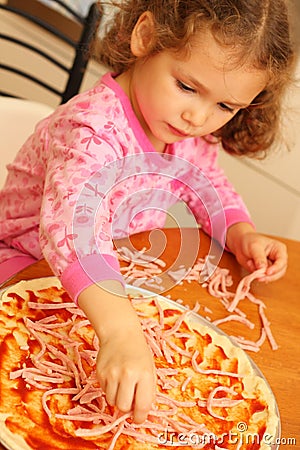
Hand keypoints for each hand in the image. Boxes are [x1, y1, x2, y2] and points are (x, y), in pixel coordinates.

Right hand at [78, 281, 155, 422]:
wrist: (120, 332)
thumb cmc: (138, 352)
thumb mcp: (149, 369)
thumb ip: (147, 391)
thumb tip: (139, 414)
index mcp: (144, 374)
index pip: (142, 405)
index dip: (140, 417)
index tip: (138, 419)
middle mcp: (128, 374)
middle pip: (124, 407)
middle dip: (126, 408)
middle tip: (129, 402)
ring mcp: (112, 373)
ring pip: (112, 401)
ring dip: (117, 398)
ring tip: (122, 385)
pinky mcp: (100, 372)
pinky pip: (104, 391)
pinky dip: (109, 389)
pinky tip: (114, 376)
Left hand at [226, 223, 287, 281]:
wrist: (240, 244)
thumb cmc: (249, 241)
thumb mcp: (254, 246)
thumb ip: (259, 257)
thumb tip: (263, 268)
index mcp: (279, 249)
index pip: (282, 261)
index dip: (276, 268)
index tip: (267, 272)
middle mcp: (278, 259)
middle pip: (279, 272)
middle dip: (269, 275)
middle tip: (258, 275)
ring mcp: (272, 266)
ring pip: (272, 277)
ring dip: (261, 275)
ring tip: (250, 264)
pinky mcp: (265, 272)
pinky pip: (263, 277)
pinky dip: (256, 275)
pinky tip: (249, 265)